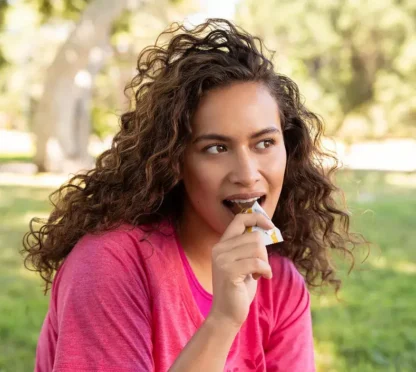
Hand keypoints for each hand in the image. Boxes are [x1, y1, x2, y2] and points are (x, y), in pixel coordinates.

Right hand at [208, 212, 273, 328]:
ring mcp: (222, 259)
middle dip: (264, 252)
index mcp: (222, 244)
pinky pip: (257, 262)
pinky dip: (265, 270)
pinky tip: (262, 278)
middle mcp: (219, 249)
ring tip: (258, 274)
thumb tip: (265, 229)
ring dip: (265, 263)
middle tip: (261, 267)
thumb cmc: (239, 288)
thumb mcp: (243, 263)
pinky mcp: (228, 271)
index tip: (270, 226)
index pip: (239, 219)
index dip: (257, 218)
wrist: (227, 314)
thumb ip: (249, 247)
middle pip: (254, 236)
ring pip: (257, 248)